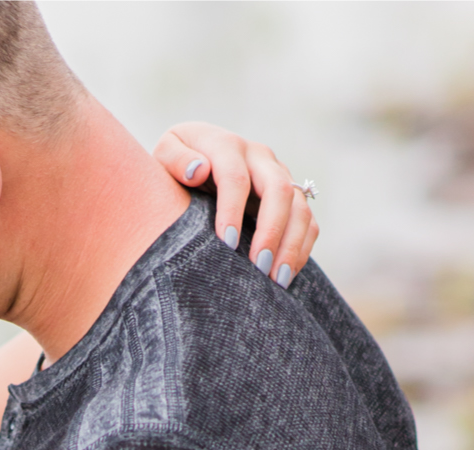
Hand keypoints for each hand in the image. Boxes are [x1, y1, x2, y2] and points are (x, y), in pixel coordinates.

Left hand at [153, 122, 318, 285]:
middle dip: (271, 231)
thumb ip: (175, 159)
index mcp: (227, 145)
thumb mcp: (166, 153)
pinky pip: (307, 221)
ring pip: (300, 206)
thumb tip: (198, 170)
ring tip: (276, 281)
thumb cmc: (176, 166)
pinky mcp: (290, 196)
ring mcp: (279, 175)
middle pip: (278, 189)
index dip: (233, 210)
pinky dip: (301, 248)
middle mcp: (259, 156)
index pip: (236, 177)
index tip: (226, 244)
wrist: (197, 162)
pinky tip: (285, 277)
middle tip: (258, 268)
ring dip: (291, 244)